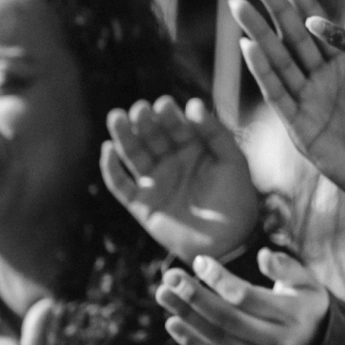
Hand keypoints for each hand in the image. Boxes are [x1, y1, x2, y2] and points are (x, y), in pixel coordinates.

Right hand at [100, 96, 258, 262]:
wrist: (228, 241)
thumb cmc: (236, 197)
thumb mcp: (232, 160)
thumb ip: (215, 132)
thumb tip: (193, 103)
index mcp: (194, 148)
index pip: (177, 126)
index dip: (169, 115)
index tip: (163, 103)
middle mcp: (172, 162)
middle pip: (153, 137)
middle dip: (145, 121)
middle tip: (139, 108)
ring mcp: (155, 182)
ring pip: (134, 155)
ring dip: (124, 137)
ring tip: (117, 117)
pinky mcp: (142, 204)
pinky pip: (121, 185)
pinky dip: (111, 169)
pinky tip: (108, 150)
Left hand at [156, 249, 327, 344]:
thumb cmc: (305, 307)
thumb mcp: (308, 283)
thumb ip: (287, 268)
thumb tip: (263, 255)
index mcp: (293, 315)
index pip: (247, 297)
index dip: (220, 279)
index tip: (200, 260)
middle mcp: (276, 342)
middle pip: (227, 318)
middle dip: (195, 296)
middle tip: (170, 277)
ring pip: (217, 338)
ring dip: (186, 316)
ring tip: (164, 294)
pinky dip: (191, 342)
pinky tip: (172, 323)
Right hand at [231, 0, 344, 232]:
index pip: (326, 24)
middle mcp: (325, 81)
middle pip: (296, 36)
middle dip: (276, 7)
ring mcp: (310, 103)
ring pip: (279, 60)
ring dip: (258, 33)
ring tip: (239, 4)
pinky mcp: (302, 128)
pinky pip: (280, 95)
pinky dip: (263, 70)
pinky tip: (247, 46)